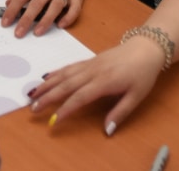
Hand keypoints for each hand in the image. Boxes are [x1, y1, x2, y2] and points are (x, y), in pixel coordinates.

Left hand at [2, 0, 103, 37]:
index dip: (12, 9)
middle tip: (18, 33)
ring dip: (46, 21)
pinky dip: (68, 18)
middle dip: (26, 20)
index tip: (5, 22)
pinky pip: (74, 9)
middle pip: (37, 3)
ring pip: (55, 7)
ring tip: (37, 32)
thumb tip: (9, 3)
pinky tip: (60, 25)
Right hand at [27, 36, 165, 132]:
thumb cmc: (143, 73)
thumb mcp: (137, 96)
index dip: (65, 109)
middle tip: (33, 108)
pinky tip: (46, 77)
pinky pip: (69, 66)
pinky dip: (56, 72)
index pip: (80, 97)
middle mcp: (93, 72)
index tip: (53, 120)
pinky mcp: (89, 60)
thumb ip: (120, 113)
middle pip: (66, 85)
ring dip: (47, 84)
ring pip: (64, 74)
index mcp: (104, 81)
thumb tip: (106, 130)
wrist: (146, 47)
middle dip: (48, 96)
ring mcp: (90, 64)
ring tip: (32, 93)